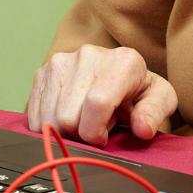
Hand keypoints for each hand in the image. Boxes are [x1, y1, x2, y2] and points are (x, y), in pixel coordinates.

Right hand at [26, 44, 177, 145]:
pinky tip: (68, 116)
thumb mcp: (159, 101)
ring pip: (48, 118)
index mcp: (123, 61)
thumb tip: (142, 129)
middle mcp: (89, 54)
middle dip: (80, 134)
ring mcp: (62, 61)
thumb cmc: (139, 92)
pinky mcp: (42, 71)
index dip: (96, 133)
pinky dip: (48, 126)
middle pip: (68, 117)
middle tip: (95, 128)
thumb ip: (154, 114)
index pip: (97, 104)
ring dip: (64, 131)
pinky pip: (34, 115)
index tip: (104, 138)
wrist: (119, 74)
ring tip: (83, 120)